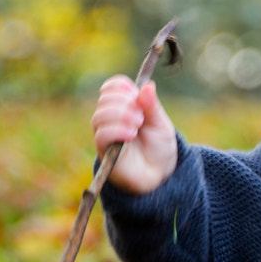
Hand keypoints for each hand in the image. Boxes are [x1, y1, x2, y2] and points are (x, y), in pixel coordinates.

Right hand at [91, 75, 177, 193]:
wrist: (160, 176)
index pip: (111, 87)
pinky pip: (101, 136)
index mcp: (125, 107)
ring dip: (120, 115)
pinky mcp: (104, 152)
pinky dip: (117, 130)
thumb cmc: (159, 149)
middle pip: (104, 100)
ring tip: (138, 125)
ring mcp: (106, 135)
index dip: (120, 86)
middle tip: (141, 116)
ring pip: (99, 116)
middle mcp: (111, 119)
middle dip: (123, 102)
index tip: (135, 93)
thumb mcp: (161, 125)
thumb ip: (152, 107)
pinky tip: (131, 134)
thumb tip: (147, 86)